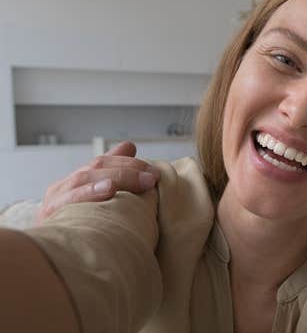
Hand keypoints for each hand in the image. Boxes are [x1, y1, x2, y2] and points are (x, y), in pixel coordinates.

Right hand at [37, 141, 159, 222]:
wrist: (57, 263)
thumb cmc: (81, 232)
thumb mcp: (96, 201)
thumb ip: (112, 173)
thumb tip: (129, 145)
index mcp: (72, 184)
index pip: (101, 163)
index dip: (128, 162)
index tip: (153, 170)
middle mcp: (60, 190)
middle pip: (95, 168)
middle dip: (128, 169)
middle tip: (153, 177)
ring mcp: (53, 203)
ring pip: (84, 179)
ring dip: (117, 177)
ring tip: (141, 181)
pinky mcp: (49, 218)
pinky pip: (70, 201)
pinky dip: (91, 192)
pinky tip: (109, 189)